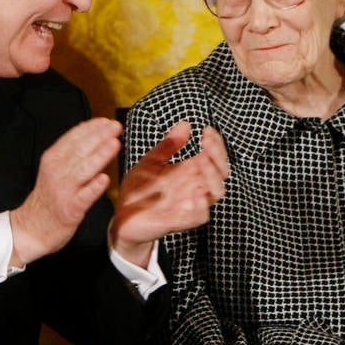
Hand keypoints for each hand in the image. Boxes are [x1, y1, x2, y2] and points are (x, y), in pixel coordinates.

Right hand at [10, 117, 121, 265]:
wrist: (33, 227)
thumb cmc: (49, 196)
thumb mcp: (55, 169)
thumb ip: (71, 153)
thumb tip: (93, 132)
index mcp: (52, 159)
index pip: (72, 138)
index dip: (90, 128)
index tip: (106, 120)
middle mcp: (56, 172)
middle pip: (79, 150)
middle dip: (99, 136)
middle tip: (116, 126)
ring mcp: (63, 190)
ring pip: (83, 170)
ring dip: (100, 156)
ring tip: (115, 144)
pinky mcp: (70, 208)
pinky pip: (84, 196)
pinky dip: (94, 187)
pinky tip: (104, 179)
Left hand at [109, 121, 229, 266]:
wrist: (122, 216)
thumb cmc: (139, 189)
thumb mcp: (151, 162)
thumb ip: (168, 145)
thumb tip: (185, 124)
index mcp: (190, 172)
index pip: (215, 157)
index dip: (217, 144)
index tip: (207, 130)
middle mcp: (195, 187)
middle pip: (222, 173)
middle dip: (218, 156)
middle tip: (206, 142)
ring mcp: (190, 204)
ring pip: (217, 192)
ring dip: (213, 175)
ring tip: (202, 160)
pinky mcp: (180, 220)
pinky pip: (201, 215)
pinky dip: (202, 204)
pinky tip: (197, 192)